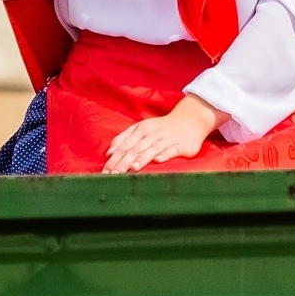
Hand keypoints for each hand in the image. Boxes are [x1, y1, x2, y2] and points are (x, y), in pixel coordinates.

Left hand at [102, 95, 227, 172]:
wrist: (189, 120)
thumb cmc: (161, 127)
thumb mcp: (141, 128)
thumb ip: (124, 138)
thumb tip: (109, 152)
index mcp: (141, 130)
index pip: (124, 146)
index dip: (114, 159)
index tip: (105, 172)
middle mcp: (153, 134)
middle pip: (135, 149)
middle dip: (123, 163)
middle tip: (113, 176)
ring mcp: (167, 139)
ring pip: (152, 149)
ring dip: (142, 159)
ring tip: (132, 168)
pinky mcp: (180, 145)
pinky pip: (172, 150)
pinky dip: (165, 154)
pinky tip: (159, 160)